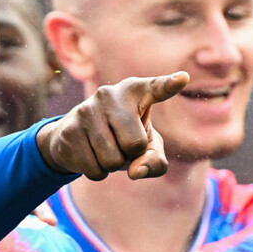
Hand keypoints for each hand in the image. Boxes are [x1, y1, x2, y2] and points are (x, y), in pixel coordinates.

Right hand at [36, 72, 188, 180]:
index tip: (183, 79)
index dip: (169, 85)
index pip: (156, 88)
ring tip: (105, 149)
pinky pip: (94, 169)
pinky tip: (90, 155)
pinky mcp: (69, 130)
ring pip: (112, 160)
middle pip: (135, 145)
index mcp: (136, 91)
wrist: (75, 136)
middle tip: (121, 144)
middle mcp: (110, 94)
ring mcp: (87, 110)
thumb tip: (136, 171)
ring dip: (112, 165)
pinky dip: (97, 172)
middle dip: (131, 155)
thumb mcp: (147, 147)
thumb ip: (155, 160)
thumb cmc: (122, 138)